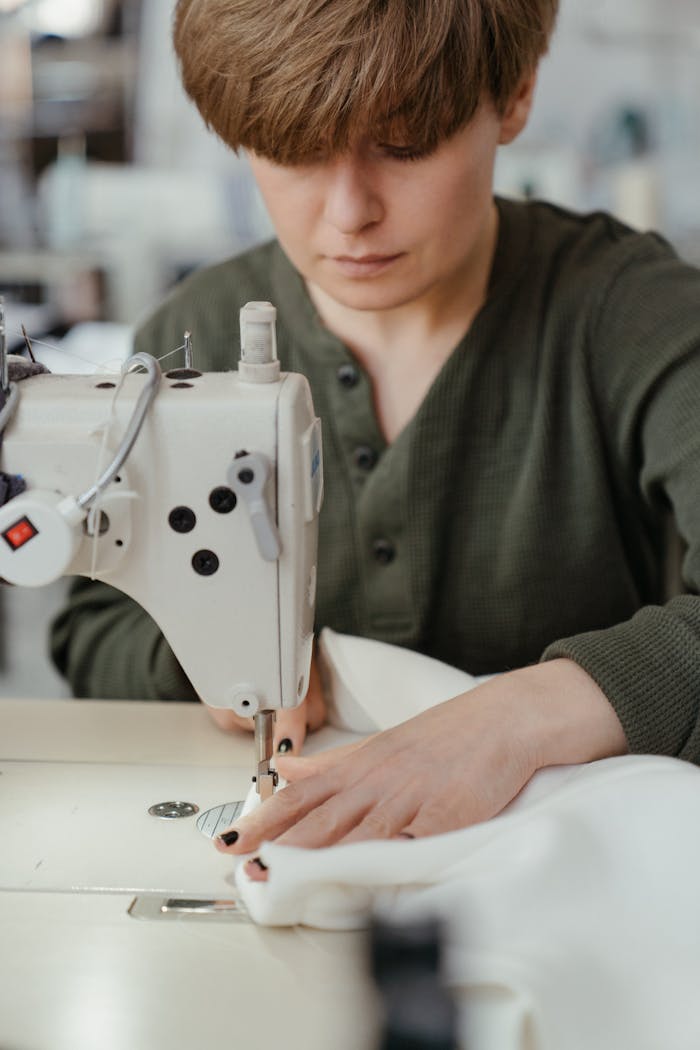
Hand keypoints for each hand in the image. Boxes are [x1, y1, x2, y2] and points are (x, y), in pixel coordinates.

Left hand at [215, 658, 627, 875]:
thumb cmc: (445, 737)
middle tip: (242, 863)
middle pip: (318, 817)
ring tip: (282, 873)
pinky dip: (383, 863)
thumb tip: (286, 769)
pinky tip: (360, 880)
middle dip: (277, 842)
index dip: (264, 818)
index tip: (231, 839)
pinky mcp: (442, 819)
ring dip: (317, 854)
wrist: (503, 723)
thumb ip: (331, 763)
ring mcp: (409, 801)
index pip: (300, 795)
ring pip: (355, 831)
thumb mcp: (379, 745)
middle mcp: (377, 782)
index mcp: (360, 765)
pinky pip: (407, 846)